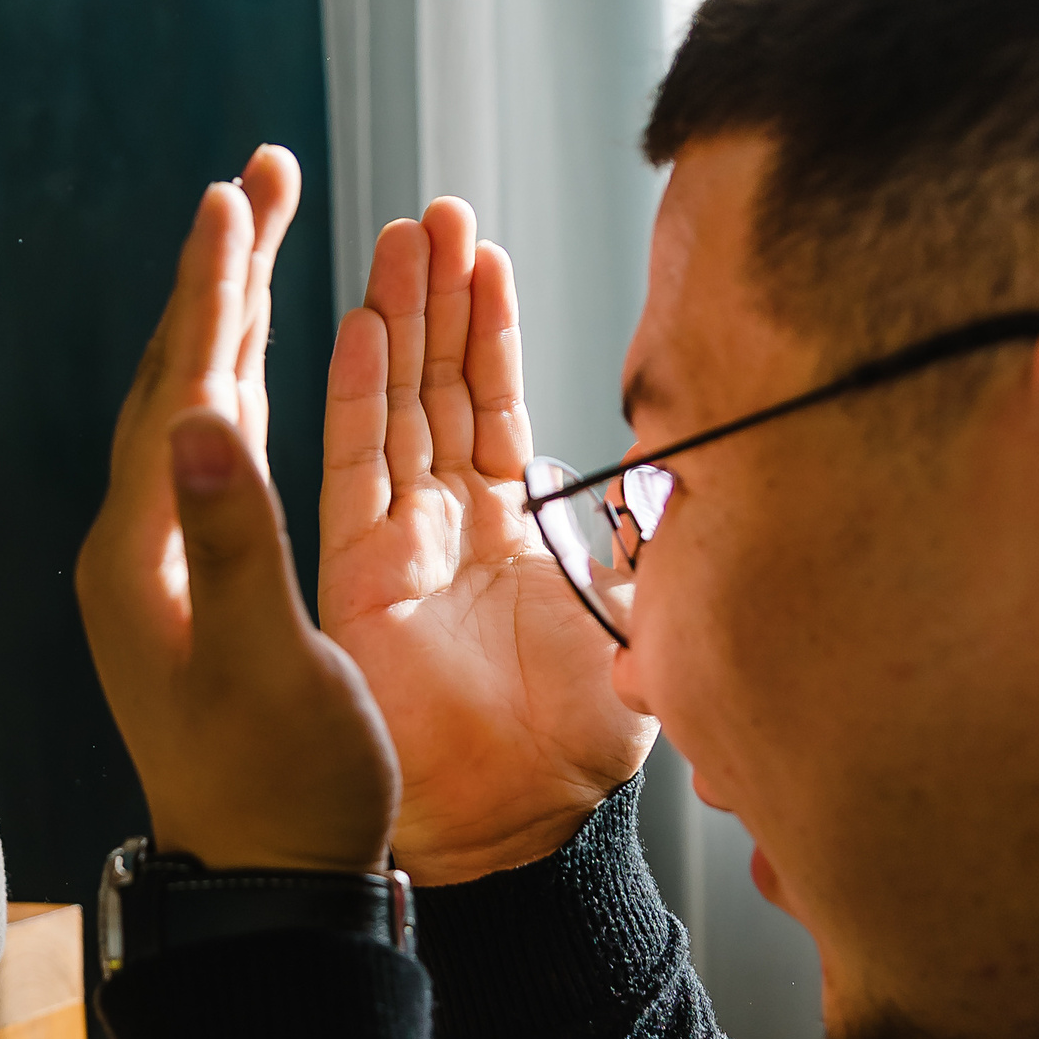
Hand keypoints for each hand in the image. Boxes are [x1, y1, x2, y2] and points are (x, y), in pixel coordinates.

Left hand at [75, 149, 398, 873]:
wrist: (270, 884)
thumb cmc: (283, 790)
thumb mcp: (266, 667)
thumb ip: (235, 543)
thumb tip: (199, 423)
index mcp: (139, 556)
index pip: (177, 391)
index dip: (211, 290)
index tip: (231, 195)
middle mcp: (135, 548)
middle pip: (177, 379)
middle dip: (221, 274)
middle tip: (260, 174)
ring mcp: (161, 567)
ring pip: (192, 409)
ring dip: (229, 316)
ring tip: (261, 227)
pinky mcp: (195, 586)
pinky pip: (211, 454)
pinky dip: (238, 383)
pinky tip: (253, 357)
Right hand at [315, 202, 655, 883]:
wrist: (521, 827)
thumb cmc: (576, 747)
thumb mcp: (645, 623)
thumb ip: (651, 541)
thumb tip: (685, 470)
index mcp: (508, 528)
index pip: (491, 401)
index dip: (487, 326)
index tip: (482, 249)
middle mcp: (445, 525)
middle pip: (433, 385)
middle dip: (434, 295)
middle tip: (432, 210)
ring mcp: (398, 546)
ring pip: (394, 407)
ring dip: (397, 319)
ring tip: (398, 236)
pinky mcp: (359, 577)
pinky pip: (354, 470)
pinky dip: (358, 396)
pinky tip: (361, 325)